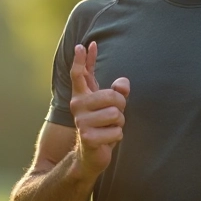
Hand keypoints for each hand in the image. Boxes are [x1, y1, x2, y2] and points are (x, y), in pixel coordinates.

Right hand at [69, 42, 129, 177]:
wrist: (90, 155)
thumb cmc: (102, 127)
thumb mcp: (110, 107)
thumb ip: (117, 91)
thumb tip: (122, 84)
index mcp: (82, 96)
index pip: (80, 73)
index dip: (81, 59)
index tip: (82, 45)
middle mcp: (78, 105)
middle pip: (112, 96)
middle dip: (120, 106)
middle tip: (113, 116)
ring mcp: (81, 121)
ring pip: (116, 114)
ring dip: (119, 124)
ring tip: (109, 129)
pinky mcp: (87, 136)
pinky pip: (117, 131)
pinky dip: (117, 137)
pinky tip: (107, 140)